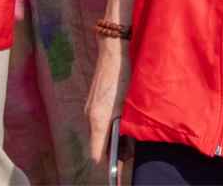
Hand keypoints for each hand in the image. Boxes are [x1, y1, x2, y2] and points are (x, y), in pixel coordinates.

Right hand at [86, 37, 132, 168]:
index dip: (107, 166)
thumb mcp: (131, 104)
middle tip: (132, 157)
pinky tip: (124, 126)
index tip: (117, 172)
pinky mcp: (93, 101)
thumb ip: (129, 126)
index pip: (97, 154)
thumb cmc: (126, 75)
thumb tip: (131, 143)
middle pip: (97, 145)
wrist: (114, 49)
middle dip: (113, 154)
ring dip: (112, 141)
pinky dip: (110, 129)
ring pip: (98, 133)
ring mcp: (90, 108)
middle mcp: (90, 116)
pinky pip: (99, 122)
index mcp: (98, 120)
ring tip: (131, 143)